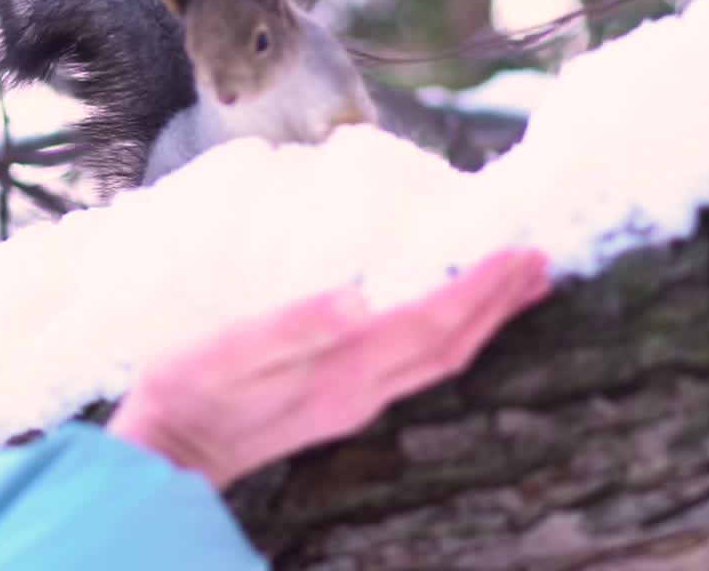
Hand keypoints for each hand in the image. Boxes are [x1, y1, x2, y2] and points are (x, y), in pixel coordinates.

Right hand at [106, 248, 550, 487]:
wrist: (167, 456)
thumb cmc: (187, 394)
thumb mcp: (227, 351)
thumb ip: (292, 325)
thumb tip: (356, 298)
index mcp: (342, 371)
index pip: (430, 324)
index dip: (479, 288)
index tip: (520, 252)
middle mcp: (362, 390)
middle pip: (452, 346)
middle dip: (500, 302)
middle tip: (541, 260)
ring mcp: (356, 401)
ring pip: (442, 360)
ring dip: (486, 321)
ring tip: (521, 286)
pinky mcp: (343, 401)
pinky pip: (420, 366)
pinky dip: (453, 335)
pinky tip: (454, 318)